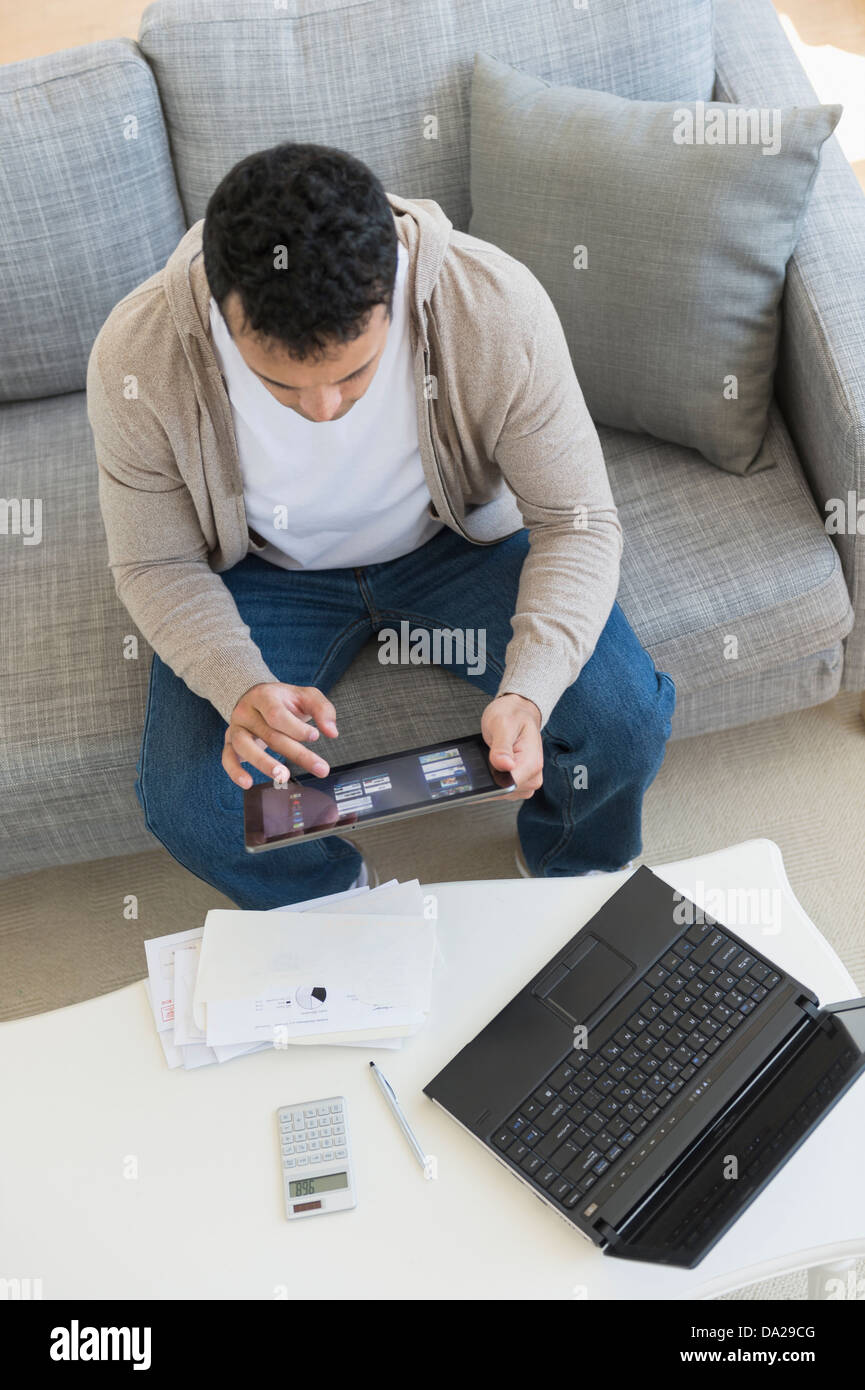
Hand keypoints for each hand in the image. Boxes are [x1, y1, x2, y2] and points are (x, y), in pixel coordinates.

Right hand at [223, 682, 337, 787]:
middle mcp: (246, 711)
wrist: (258, 697)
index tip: (316, 736)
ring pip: (244, 746)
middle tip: (320, 768)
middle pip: (269, 734)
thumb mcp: (306, 696)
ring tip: (283, 777)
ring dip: (264, 763)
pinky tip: (248, 783)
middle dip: (297, 753)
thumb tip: (332, 732)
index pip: (277, 714)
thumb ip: (323, 710)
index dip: (297, 728)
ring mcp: (236, 727)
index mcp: (264, 696)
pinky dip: (234, 771)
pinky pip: (226, 757)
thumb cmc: (284, 700)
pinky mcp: (230, 742)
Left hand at [481, 693, 543, 800]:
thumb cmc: (512, 715)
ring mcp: (527, 781)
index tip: (474, 778)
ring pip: (501, 793)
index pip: (509, 785)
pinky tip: (486, 767)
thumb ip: (502, 746)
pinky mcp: (519, 782)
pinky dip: (491, 780)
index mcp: (532, 763)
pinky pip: (501, 788)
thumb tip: (504, 765)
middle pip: (504, 792)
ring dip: (488, 781)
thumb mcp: (503, 724)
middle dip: (487, 781)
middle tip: (478, 762)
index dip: (490, 784)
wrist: (518, 712)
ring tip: (484, 760)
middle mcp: (533, 776)